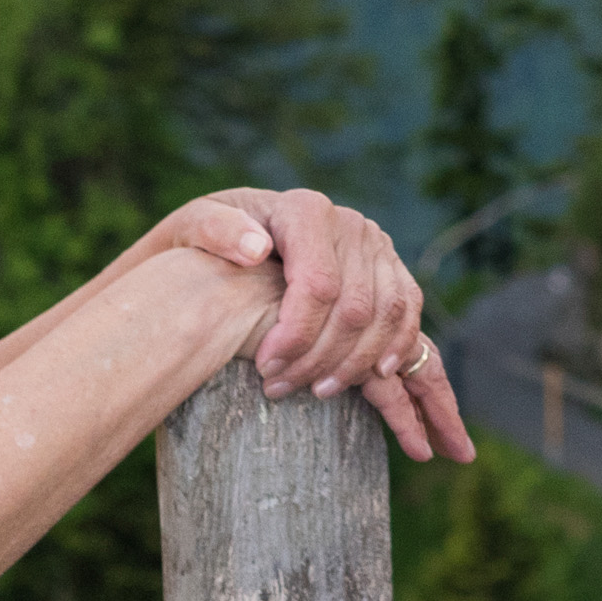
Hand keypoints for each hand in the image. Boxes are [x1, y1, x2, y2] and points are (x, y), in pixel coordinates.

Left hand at [187, 189, 475, 462]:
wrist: (233, 233)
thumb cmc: (208, 237)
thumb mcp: (194, 225)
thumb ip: (217, 229)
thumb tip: (255, 250)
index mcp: (304, 211)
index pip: (318, 284)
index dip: (296, 335)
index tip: (265, 369)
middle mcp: (348, 223)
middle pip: (354, 306)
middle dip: (319, 358)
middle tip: (280, 389)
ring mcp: (375, 244)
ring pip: (385, 313)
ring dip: (357, 362)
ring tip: (318, 390)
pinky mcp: (389, 265)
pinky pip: (407, 307)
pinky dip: (397, 344)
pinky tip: (375, 375)